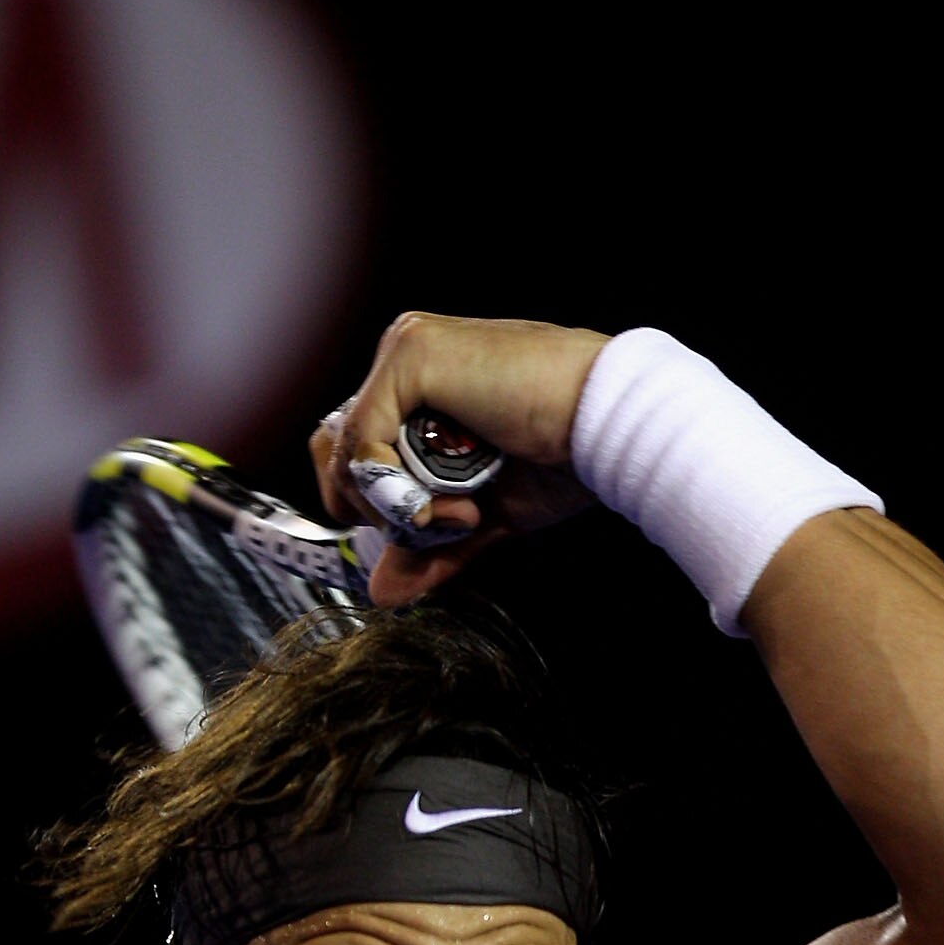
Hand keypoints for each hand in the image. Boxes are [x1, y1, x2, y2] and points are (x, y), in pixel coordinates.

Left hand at [312, 312, 610, 605]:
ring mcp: (406, 351)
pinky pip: (363, 440)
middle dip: (378, 508)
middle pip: (335, 449)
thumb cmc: (564, 456)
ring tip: (465, 511)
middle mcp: (406, 358)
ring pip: (347, 451)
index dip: (375, 503)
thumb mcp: (483, 514)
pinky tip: (459, 502)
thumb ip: (428, 546)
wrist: (607, 426)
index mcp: (421, 385)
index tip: (430, 528)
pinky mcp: (413, 354)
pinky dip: (398, 488)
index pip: (351, 449)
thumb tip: (380, 593)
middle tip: (443, 524)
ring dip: (397, 504)